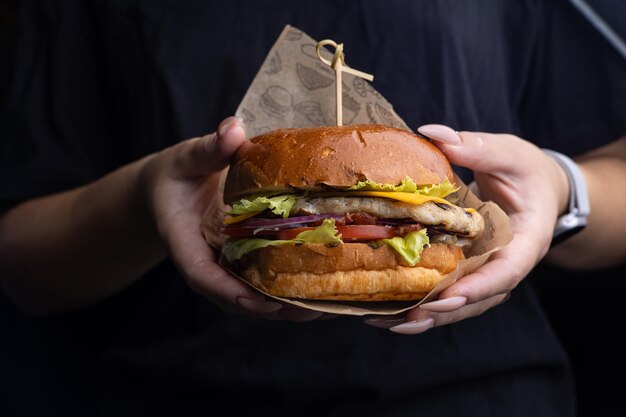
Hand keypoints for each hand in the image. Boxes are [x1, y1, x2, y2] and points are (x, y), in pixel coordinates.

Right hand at [140, 117, 327, 320]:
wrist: (172, 189)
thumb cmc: (176, 175)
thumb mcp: (186, 159)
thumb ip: (208, 149)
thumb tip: (233, 130)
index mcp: (185, 243)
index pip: (202, 275)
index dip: (229, 292)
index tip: (260, 301)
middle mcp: (207, 262)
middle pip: (234, 297)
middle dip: (270, 308)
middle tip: (309, 309)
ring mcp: (226, 266)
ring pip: (253, 297)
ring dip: (286, 306)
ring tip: (323, 304)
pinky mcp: (242, 262)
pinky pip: (263, 282)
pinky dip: (288, 289)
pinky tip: (320, 286)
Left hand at [365, 124, 568, 333]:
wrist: (538, 189)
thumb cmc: (528, 172)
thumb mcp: (510, 154)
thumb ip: (476, 147)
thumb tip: (432, 133)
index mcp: (526, 241)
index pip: (508, 271)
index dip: (480, 286)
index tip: (450, 295)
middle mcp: (506, 265)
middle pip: (477, 298)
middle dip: (441, 311)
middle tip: (403, 318)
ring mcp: (485, 272)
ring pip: (459, 304)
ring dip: (424, 317)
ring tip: (384, 322)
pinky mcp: (467, 270)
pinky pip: (446, 293)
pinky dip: (420, 305)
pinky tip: (387, 311)